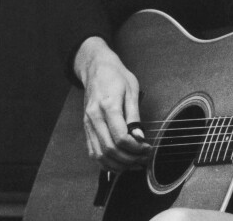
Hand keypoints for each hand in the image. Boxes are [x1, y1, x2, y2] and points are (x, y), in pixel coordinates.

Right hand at [75, 37, 150, 171]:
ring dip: (118, 164)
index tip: (147, 148)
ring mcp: (87, 124)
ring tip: (134, 164)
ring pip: (99, 155)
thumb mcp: (132, 90)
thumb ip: (135, 115)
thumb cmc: (116, 76)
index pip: (120, 137)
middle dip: (129, 159)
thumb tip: (139, 137)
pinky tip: (119, 163)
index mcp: (107, 106)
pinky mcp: (86, 128)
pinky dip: (106, 162)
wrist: (96, 68)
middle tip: (143, 159)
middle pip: (109, 149)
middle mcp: (94, 117)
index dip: (136, 148)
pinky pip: (93, 151)